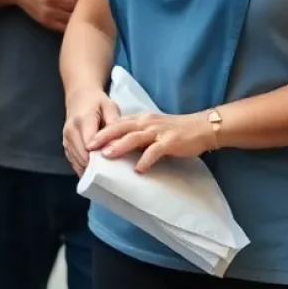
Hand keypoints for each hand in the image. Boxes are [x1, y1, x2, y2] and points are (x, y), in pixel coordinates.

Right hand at [63, 88, 120, 175]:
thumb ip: (113, 123)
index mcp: (82, 120)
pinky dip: (86, 168)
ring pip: (78, 163)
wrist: (79, 96)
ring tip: (106, 170)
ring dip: (92, 169)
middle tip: (113, 170)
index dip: (102, 156)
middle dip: (98, 166)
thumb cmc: (98, 102)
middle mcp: (71, 132)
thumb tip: (116, 143)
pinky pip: (75, 163)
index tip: (115, 161)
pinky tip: (97, 168)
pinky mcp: (65, 146)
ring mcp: (66, 140)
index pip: (90, 146)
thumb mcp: (110, 106)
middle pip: (83, 158)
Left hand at [88, 111, 216, 172]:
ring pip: (135, 137)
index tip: (87, 140)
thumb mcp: (152, 129)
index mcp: (141, 119)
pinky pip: (155, 151)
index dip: (102, 131)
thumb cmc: (174, 131)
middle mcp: (146, 122)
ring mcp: (158, 131)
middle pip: (121, 127)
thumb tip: (118, 148)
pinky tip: (139, 169)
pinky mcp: (170, 142)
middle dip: (104, 136)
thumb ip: (137, 135)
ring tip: (107, 155)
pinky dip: (146, 159)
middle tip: (89, 146)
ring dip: (120, 145)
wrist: (200, 128)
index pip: (117, 123)